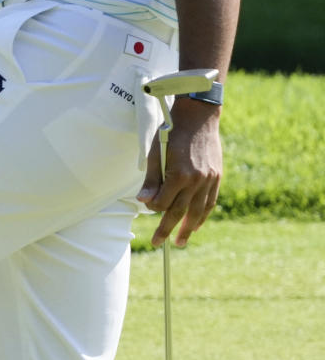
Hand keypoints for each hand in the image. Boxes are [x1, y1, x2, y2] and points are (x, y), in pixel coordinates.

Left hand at [137, 97, 222, 247]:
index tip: (148, 210)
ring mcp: (209, 180)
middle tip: (158, 243)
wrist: (199, 117)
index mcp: (178, 175)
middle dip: (168, 229)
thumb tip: (143, 201)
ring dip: (188, 228)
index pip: (163, 203)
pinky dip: (203, 215)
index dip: (154, 208)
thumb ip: (151, 179)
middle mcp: (196, 181)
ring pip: (198, 211)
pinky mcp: (217, 177)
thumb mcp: (155, 152)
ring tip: (181, 241)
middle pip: (179, 212)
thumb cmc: (172, 132)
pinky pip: (210, 202)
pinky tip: (196, 224)